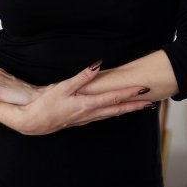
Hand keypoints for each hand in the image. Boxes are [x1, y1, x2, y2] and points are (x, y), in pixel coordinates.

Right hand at [15, 63, 153, 135]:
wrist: (34, 122)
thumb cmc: (46, 104)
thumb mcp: (63, 87)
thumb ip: (82, 76)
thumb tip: (97, 65)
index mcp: (88, 104)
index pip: (114, 98)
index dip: (130, 93)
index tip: (144, 89)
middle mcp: (91, 114)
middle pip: (118, 109)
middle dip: (136, 106)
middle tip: (152, 102)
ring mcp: (87, 119)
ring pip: (112, 114)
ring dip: (127, 110)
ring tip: (140, 106)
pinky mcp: (82, 120)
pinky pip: (104, 116)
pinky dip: (115, 113)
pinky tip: (117, 111)